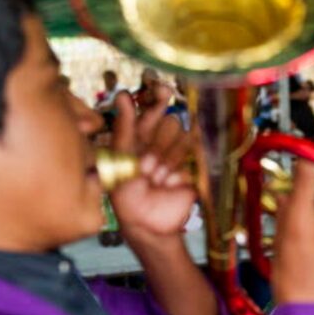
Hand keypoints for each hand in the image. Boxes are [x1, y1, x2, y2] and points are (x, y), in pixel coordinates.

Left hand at [108, 83, 195, 240]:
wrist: (146, 224)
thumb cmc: (126, 194)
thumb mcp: (120, 159)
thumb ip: (125, 127)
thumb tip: (123, 94)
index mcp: (140, 134)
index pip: (153, 107)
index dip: (158, 96)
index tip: (161, 90)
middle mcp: (160, 141)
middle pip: (170, 122)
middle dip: (157, 145)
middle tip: (144, 167)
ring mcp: (178, 154)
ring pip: (183, 138)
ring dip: (167, 159)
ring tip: (154, 179)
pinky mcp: (192, 170)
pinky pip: (192, 159)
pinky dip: (178, 174)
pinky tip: (168, 186)